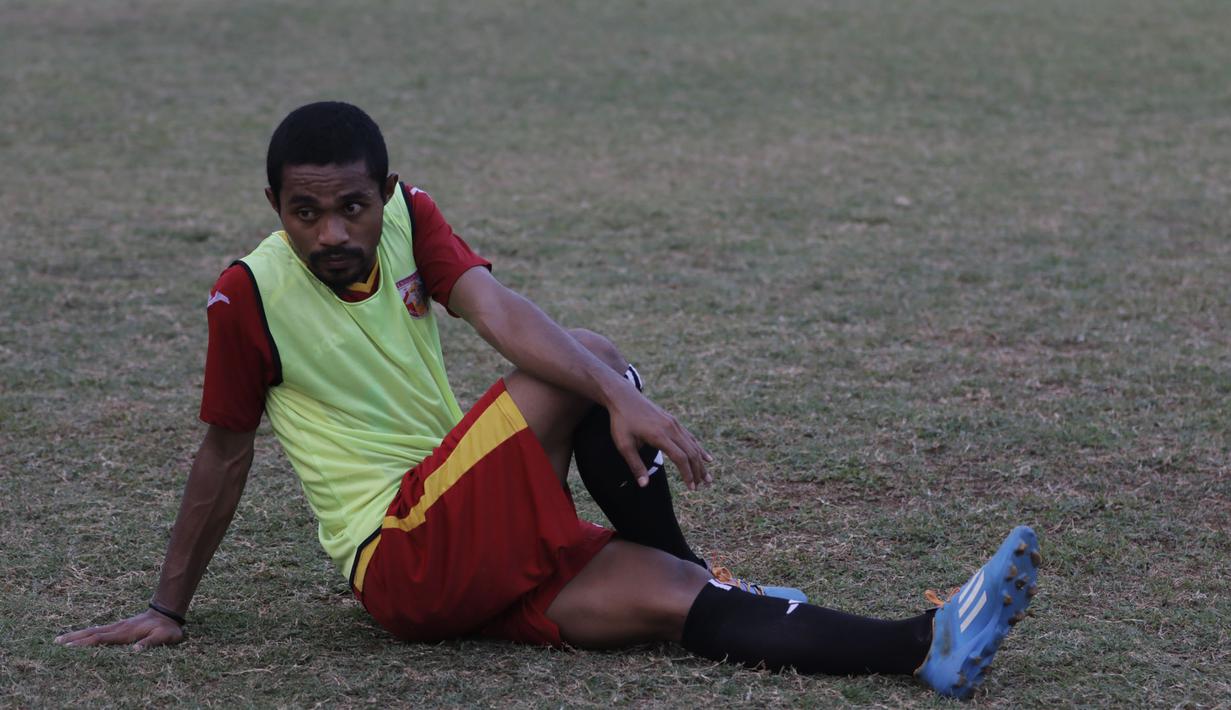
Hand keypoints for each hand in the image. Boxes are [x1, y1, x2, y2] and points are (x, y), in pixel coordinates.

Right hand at [54, 609, 184, 650]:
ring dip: (77, 635)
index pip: (101, 639)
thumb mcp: (164, 637)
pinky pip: (99, 630)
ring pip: (93, 631)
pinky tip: (80, 636)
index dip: (86, 643)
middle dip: (74, 638)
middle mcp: (118, 628)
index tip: (70, 647)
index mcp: (125, 633)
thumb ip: (150, 643)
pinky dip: (87, 633)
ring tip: (60, 639)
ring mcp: (117, 626)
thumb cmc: (166, 628)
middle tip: (56, 642)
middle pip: (92, 633)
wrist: (168, 613)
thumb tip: (135, 651)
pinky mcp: (119, 626)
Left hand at [607, 386, 713, 490]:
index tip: (691, 488)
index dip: (687, 474)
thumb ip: (635, 465)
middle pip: (691, 452)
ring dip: (701, 462)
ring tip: (707, 477)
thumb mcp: (623, 445)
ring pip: (693, 445)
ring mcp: (674, 423)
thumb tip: (644, 485)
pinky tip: (706, 457)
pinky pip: (690, 437)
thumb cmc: (621, 422)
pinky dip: (699, 449)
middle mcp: (671, 428)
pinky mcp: (673, 420)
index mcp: (659, 436)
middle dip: (698, 471)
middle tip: (702, 486)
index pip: (680, 458)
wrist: (623, 397)